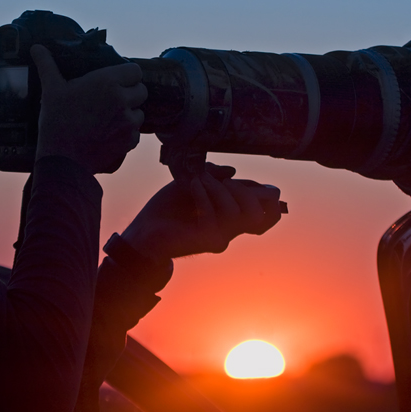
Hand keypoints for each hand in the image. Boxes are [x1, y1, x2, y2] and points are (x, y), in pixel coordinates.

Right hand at [31, 44, 146, 173]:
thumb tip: (37, 48)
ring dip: (129, 114)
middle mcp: (122, 100)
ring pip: (139, 113)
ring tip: (109, 118)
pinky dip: (127, 134)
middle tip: (111, 100)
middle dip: (130, 94)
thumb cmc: (56, 122)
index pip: (135, 71)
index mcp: (107, 82)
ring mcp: (128, 122)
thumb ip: (47, 65)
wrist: (61, 160)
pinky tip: (109, 134)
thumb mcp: (51, 89)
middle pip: (141, 90)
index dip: (127, 75)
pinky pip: (136, 133)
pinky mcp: (130, 141)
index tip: (116, 81)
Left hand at [120, 163, 282, 262]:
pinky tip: (193, 186)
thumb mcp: (192, 182)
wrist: (145, 230)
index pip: (264, 211)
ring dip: (219, 190)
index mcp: (230, 217)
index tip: (244, 178)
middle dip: (246, 192)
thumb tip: (232, 170)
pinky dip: (204, 195)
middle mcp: (230, 229)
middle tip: (223, 180)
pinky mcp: (207, 241)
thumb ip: (212, 175)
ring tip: (200, 180)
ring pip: (237, 213)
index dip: (265, 194)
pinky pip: (215, 216)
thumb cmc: (168, 208)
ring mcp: (220, 237)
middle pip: (261, 216)